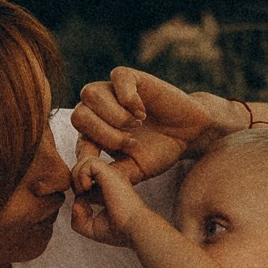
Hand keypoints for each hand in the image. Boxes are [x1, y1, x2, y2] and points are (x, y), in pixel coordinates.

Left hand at [66, 144, 153, 247]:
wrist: (133, 228)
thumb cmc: (120, 230)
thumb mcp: (91, 228)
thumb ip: (78, 219)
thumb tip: (75, 204)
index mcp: (109, 189)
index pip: (87, 179)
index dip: (78, 191)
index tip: (83, 209)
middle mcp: (110, 179)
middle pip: (84, 167)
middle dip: (75, 180)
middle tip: (80, 196)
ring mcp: (110, 174)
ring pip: (85, 161)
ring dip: (77, 176)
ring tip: (83, 191)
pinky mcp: (109, 172)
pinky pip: (88, 162)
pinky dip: (81, 174)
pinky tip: (87, 188)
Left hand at [69, 65, 240, 186]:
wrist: (190, 132)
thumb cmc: (160, 151)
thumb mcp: (135, 170)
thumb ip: (110, 177)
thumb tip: (86, 190)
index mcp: (94, 135)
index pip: (78, 142)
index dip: (88, 156)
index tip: (107, 168)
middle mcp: (98, 111)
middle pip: (78, 116)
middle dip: (104, 134)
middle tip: (131, 143)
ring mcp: (113, 92)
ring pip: (89, 94)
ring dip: (114, 115)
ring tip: (137, 125)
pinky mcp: (131, 77)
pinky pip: (117, 76)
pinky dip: (128, 97)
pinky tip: (143, 111)